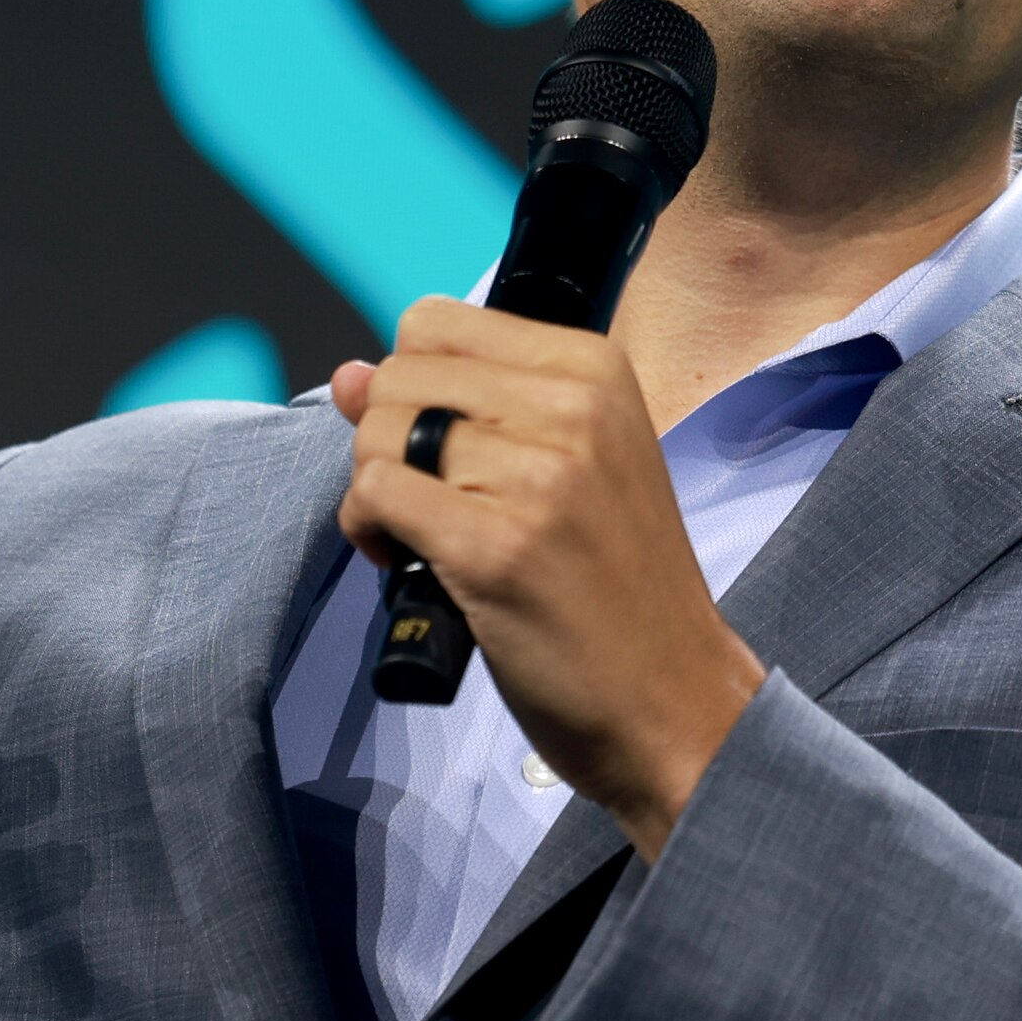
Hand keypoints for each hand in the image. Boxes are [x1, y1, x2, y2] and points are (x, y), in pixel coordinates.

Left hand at [333, 301, 766, 854]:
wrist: (673, 698)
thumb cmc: (614, 587)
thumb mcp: (566, 465)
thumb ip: (462, 405)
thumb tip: (348, 372)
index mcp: (594, 368)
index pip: (436, 322)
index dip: (414, 386)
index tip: (443, 446)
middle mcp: (570, 407)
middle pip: (397, 376)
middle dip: (387, 440)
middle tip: (432, 502)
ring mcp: (536, 476)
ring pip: (378, 434)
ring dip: (376, 492)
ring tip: (426, 537)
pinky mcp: (494, 546)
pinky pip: (373, 494)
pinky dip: (367, 531)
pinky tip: (408, 564)